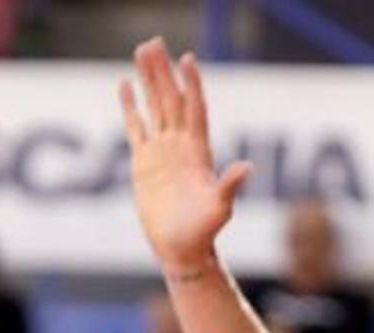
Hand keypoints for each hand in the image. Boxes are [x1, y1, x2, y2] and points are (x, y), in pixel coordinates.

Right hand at [120, 38, 251, 274]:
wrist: (183, 250)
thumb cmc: (204, 233)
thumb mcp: (220, 209)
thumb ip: (230, 185)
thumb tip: (248, 167)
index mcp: (199, 152)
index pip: (195, 110)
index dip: (192, 85)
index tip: (187, 59)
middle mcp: (181, 146)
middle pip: (172, 100)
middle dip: (164, 72)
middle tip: (154, 41)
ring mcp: (162, 152)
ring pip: (154, 107)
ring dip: (148, 80)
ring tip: (141, 50)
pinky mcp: (144, 162)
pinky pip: (136, 127)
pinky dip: (130, 106)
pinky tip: (125, 84)